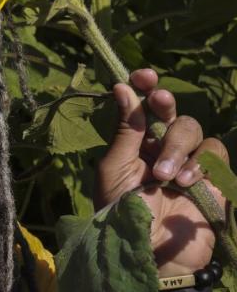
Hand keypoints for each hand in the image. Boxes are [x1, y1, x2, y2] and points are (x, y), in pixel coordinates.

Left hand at [95, 68, 228, 275]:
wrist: (150, 254)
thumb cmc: (122, 213)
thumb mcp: (114, 169)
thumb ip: (124, 130)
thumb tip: (121, 87)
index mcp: (136, 143)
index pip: (143, 106)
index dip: (146, 86)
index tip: (144, 75)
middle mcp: (162, 149)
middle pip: (172, 112)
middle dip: (165, 105)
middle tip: (159, 103)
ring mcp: (189, 164)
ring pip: (194, 131)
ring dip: (177, 146)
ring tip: (165, 177)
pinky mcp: (213, 182)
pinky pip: (215, 157)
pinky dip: (199, 165)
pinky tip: (185, 184)